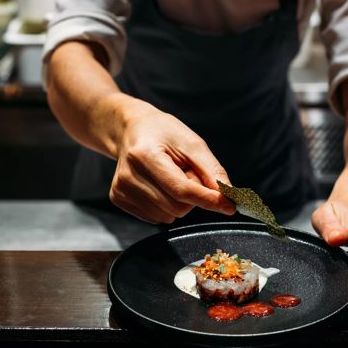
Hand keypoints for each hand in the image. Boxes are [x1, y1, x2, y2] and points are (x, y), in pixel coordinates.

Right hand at [109, 101, 235, 222]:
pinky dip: (166, 206)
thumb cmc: (164, 134)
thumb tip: (227, 197)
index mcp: (145, 155)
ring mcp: (121, 189)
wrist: (131, 130)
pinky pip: (156, 218)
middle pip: (177, 207)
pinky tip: (159, 185)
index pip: (181, 189)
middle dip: (192, 196)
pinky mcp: (118, 199)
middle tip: (186, 173)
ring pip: (168, 216)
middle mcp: (128, 175)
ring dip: (179, 201)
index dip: (207, 199)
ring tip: (171, 177)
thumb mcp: (192, 144)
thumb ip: (211, 171)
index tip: (229, 206)